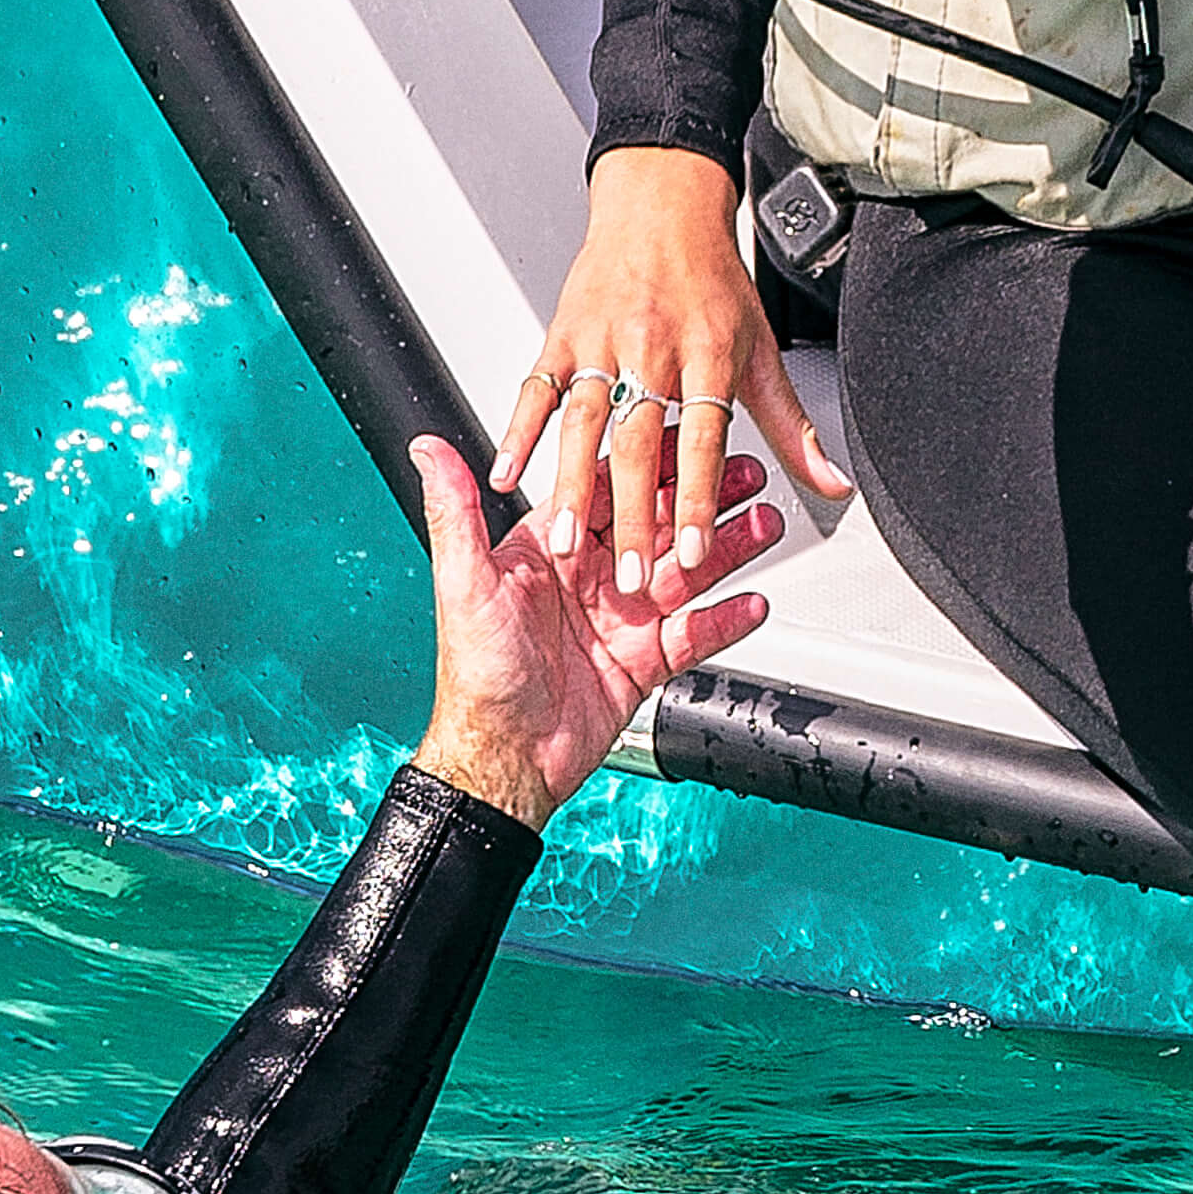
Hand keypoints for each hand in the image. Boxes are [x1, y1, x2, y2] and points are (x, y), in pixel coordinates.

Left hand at [410, 425, 777, 823]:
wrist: (504, 760)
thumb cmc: (476, 676)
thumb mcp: (464, 583)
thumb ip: (454, 512)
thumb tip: (426, 449)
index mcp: (550, 550)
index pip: (609, 491)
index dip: (651, 462)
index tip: (689, 433)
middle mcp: (590, 579)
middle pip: (658, 526)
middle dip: (705, 499)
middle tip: (748, 474)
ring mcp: (621, 620)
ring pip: (686, 573)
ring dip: (727, 549)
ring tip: (765, 526)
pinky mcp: (643, 664)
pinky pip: (694, 635)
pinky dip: (727, 620)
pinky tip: (754, 602)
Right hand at [497, 145, 853, 596]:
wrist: (662, 207)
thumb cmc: (711, 281)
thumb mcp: (761, 352)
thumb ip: (792, 428)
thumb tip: (833, 483)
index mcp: (708, 355)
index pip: (703, 439)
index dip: (696, 497)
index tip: (690, 552)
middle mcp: (653, 348)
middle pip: (640, 442)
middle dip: (632, 515)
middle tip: (627, 578)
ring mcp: (602, 342)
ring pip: (584, 421)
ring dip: (572, 485)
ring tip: (565, 542)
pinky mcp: (563, 335)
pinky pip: (535, 388)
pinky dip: (518, 430)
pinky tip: (507, 473)